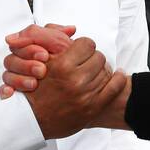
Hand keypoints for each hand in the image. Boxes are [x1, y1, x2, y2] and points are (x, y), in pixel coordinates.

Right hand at [0, 24, 130, 128]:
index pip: (86, 43)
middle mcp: (75, 80)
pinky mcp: (93, 108)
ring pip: (106, 70)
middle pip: (98, 56)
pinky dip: (119, 79)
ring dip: (102, 69)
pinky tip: (118, 75)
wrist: (31, 121)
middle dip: (92, 58)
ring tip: (94, 72)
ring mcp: (85, 95)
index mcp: (61, 66)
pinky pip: (115, 87)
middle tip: (86, 63)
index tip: (80, 51)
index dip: (84, 46)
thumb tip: (72, 29)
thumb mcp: (34, 61)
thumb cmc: (32, 91)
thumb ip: (49, 39)